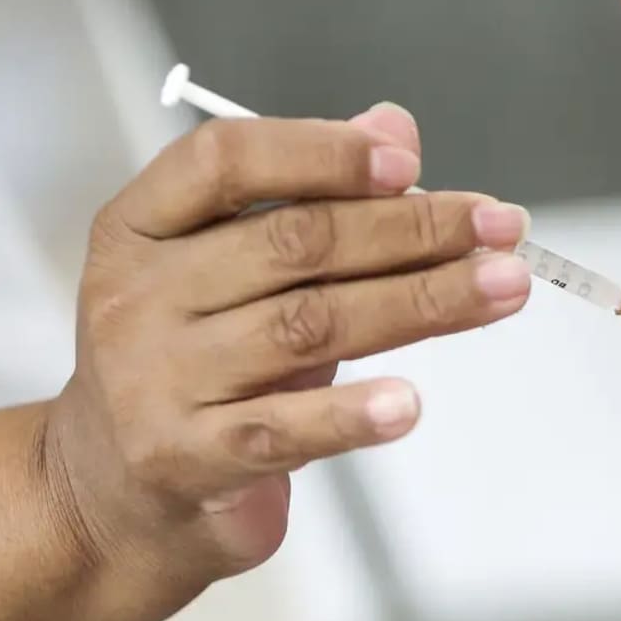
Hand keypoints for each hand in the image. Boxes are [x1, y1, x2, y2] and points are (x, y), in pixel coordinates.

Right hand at [43, 104, 532, 605]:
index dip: (322, 151)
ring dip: (422, 302)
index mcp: (142, 227)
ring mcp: (157, 379)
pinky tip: (410, 404)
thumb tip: (394, 127)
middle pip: (295, 243)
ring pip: (311, 325)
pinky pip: (284, 429)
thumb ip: (312, 198)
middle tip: (502, 229)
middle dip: (414, 229)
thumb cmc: (197, 364)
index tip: (411, 163)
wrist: (118, 493)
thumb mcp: (234, 272)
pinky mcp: (186, 458)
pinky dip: (352, 414)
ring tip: (502, 288)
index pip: (225, 160)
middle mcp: (139, 295)